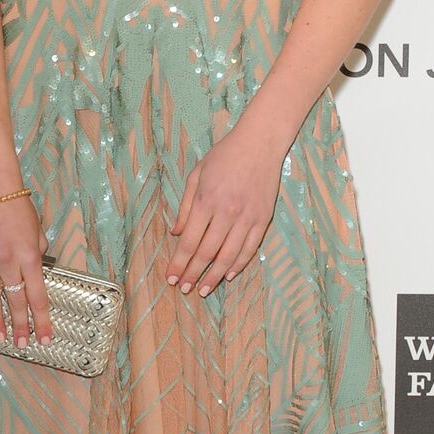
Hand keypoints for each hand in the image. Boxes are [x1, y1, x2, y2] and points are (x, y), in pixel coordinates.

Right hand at [0, 185, 50, 347]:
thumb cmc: (17, 206)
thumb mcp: (38, 231)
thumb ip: (38, 255)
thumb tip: (36, 274)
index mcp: (30, 256)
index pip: (38, 296)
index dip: (42, 321)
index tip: (45, 338)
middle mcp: (8, 261)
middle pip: (15, 302)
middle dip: (20, 327)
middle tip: (22, 344)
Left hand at [167, 119, 288, 298]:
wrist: (259, 143)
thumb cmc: (224, 156)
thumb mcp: (196, 175)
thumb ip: (185, 206)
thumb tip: (176, 234)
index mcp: (206, 201)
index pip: (189, 242)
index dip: (179, 263)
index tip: (170, 277)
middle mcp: (226, 212)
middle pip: (207, 253)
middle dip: (193, 274)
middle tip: (183, 290)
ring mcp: (247, 218)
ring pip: (229, 256)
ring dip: (214, 276)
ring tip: (204, 290)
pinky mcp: (262, 219)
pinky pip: (249, 249)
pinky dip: (238, 264)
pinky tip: (228, 275)